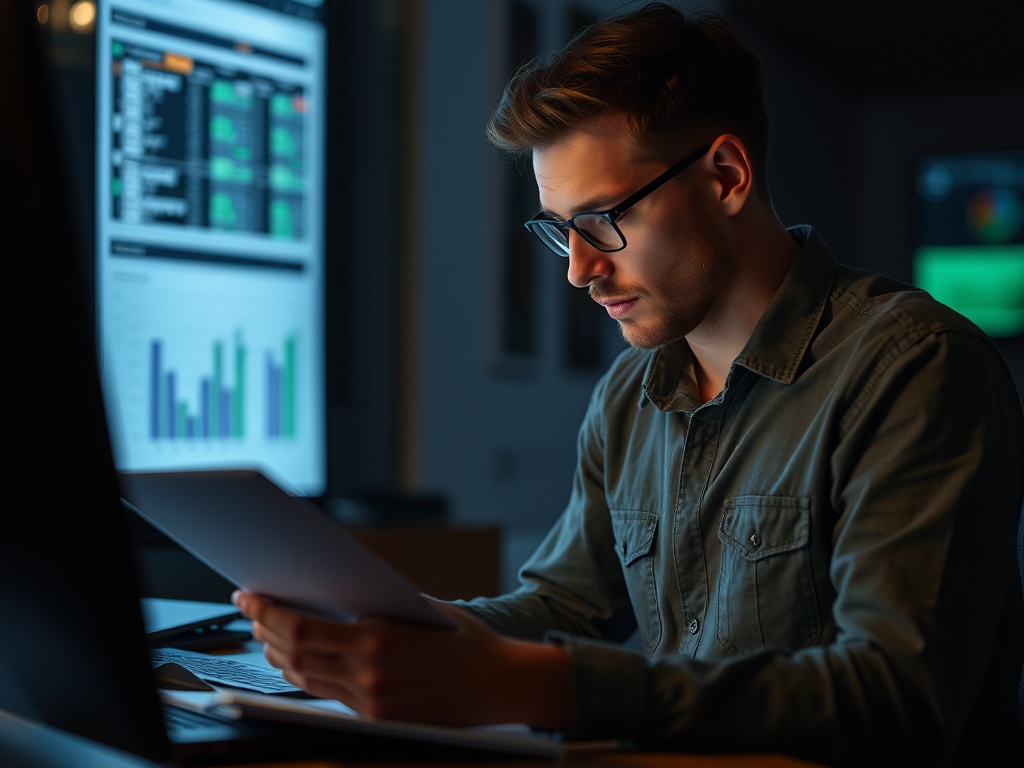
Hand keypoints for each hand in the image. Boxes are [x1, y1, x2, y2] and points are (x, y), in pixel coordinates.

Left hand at [231, 591, 570, 729]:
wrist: (502, 684)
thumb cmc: (467, 640)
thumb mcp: (420, 609)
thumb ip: (375, 607)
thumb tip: (332, 596)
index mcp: (377, 640)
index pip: (301, 627)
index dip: (268, 613)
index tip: (250, 596)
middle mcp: (367, 675)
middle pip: (293, 654)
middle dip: (264, 630)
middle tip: (249, 610)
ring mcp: (370, 702)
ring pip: (304, 678)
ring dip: (278, 655)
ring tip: (265, 634)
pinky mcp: (376, 719)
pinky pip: (328, 695)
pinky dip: (306, 674)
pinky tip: (297, 659)